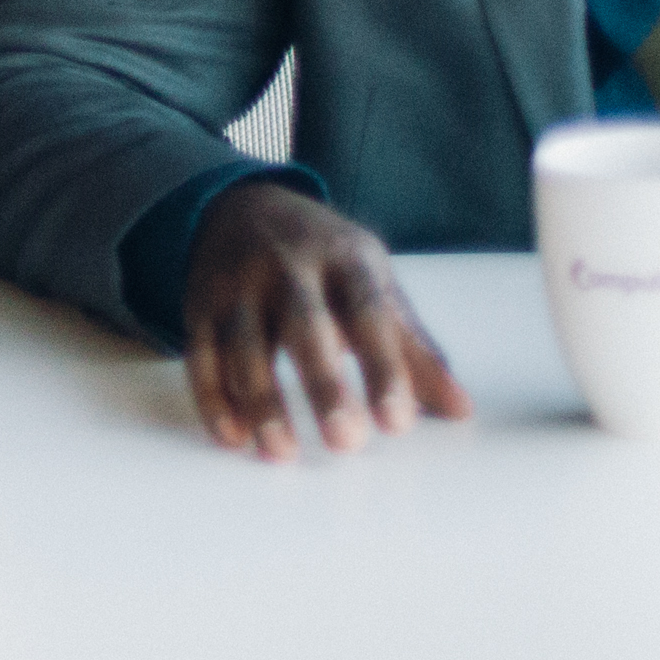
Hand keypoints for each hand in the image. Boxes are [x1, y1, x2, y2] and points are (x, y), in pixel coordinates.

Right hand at [180, 180, 474, 458]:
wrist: (243, 206)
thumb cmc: (324, 258)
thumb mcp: (374, 285)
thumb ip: (412, 349)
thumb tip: (459, 410)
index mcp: (345, 260)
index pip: (368, 314)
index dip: (385, 369)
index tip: (398, 423)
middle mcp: (288, 267)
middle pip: (304, 326)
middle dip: (324, 386)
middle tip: (346, 443)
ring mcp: (238, 285)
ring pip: (244, 345)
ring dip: (262, 403)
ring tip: (283, 453)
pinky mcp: (199, 306)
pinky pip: (201, 355)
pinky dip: (213, 398)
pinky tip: (233, 437)